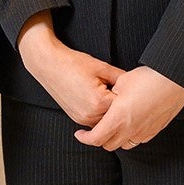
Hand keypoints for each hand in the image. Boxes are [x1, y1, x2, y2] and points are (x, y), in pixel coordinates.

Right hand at [16, 13, 122, 127]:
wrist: (49, 64)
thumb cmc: (72, 63)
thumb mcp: (102, 67)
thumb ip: (121, 77)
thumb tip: (135, 84)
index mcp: (99, 102)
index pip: (124, 106)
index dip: (130, 97)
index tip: (133, 91)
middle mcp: (90, 115)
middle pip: (116, 117)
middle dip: (121, 106)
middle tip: (123, 93)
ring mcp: (82, 118)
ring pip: (106, 121)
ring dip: (110, 111)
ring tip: (109, 94)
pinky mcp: (76, 118)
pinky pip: (95, 120)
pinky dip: (100, 112)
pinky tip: (99, 99)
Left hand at [73, 65, 183, 151]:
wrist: (175, 81)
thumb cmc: (149, 78)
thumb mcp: (122, 81)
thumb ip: (111, 94)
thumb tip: (108, 97)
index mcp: (118, 118)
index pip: (95, 138)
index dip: (84, 138)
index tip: (80, 134)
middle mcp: (130, 129)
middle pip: (108, 145)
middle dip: (98, 138)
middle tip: (95, 128)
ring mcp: (144, 132)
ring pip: (124, 145)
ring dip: (115, 139)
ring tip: (112, 126)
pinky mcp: (155, 130)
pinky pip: (138, 140)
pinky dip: (130, 136)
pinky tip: (130, 124)